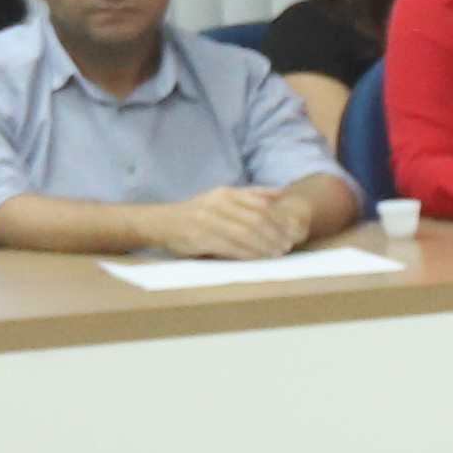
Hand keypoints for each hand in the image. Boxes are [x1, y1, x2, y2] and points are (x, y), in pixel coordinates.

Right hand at [153, 186, 296, 261]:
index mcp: (225, 193)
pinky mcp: (200, 238)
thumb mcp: (221, 197)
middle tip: (286, 245)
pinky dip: (247, 254)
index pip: (260, 204)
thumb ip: (249, 195)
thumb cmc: (198, 211)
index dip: (278, 219)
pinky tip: (257, 259)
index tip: (290, 231)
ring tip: (276, 254)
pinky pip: (230, 247)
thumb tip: (280, 193)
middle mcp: (216, 204)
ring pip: (244, 234)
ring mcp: (207, 221)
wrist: (162, 222)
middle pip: (255, 219)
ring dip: (264, 246)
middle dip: (274, 234)